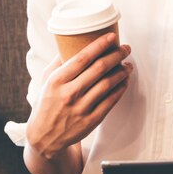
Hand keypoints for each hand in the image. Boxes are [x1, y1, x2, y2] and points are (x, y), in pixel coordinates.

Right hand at [26, 33, 131, 158]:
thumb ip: (58, 62)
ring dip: (122, 71)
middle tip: (125, 48)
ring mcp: (81, 108)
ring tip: (128, 64)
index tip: (112, 37)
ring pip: (108, 84)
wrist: (44, 137)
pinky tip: (124, 81)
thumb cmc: (46, 104)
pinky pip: (111, 100)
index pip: (82, 58)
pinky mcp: (92, 120)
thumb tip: (71, 41)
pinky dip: (121, 88)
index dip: (100, 45)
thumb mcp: (46, 80)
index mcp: (57, 80)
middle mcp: (70, 93)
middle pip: (99, 68)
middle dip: (116, 55)